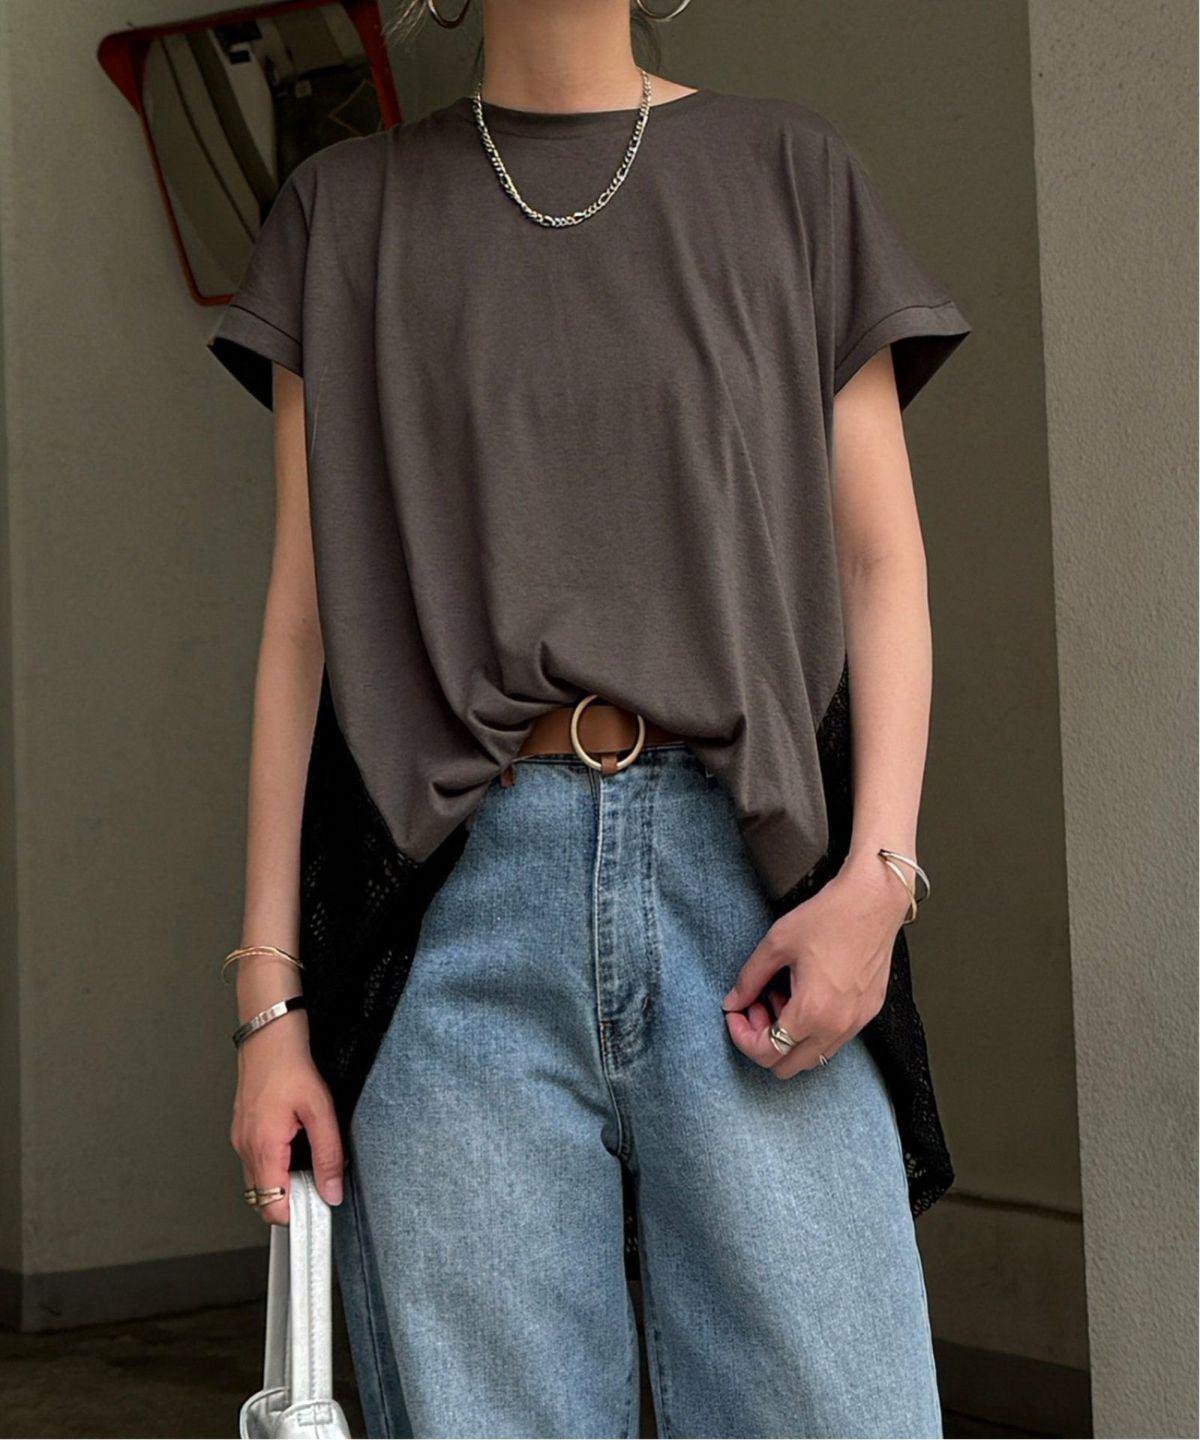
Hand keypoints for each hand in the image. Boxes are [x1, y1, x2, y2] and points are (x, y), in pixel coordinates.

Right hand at [231, 1010, 344, 1223]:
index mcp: (262, 1147)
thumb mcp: (320, 1110)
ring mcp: (240, 1138)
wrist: (269, 1034)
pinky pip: (257, 1160)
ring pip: (259, 1180)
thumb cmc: (289, 1064)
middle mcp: (245, 1147)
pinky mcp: (243, 1129)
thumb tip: (332, 1190)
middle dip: (291, 1199)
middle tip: (319, 1183)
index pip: (271, 1206)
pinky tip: (296, 1144)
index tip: (318, 1206)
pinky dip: (276, 1164)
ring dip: (284, 1180)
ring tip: (310, 1160)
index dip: (296, 1214)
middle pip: (263, 1198)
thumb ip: (328, 1155)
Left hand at [721, 852, 908, 1078]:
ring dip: (789, 1037)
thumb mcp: (776, 944)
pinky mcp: (868, 1012)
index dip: (742, 1037)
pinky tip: (804, 992)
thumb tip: (732, 1002)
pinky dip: (812, 1028)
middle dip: (763, 1041)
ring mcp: (856, 1022)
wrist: (873, 901)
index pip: (767, 1052)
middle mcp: (838, 1027)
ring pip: (813, 1056)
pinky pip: (833, 1039)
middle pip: (789, 1066)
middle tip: (756, 1007)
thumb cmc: (828, 917)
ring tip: (781, 997)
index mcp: (812, 1012)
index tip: (735, 1015)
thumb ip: (749, 979)